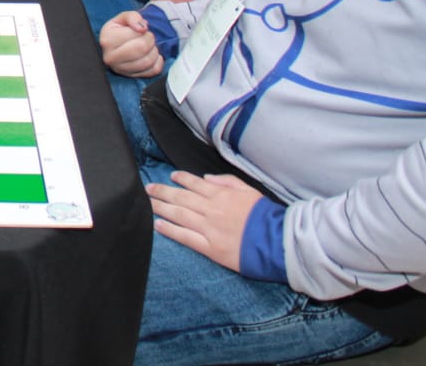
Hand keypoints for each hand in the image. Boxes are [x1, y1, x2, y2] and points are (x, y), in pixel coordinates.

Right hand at [100, 10, 162, 77]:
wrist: (116, 44)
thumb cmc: (120, 30)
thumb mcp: (123, 18)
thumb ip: (133, 17)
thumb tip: (143, 28)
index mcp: (107, 40)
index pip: (134, 34)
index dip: (144, 30)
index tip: (143, 30)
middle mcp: (110, 57)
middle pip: (141, 48)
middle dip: (151, 40)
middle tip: (149, 37)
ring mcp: (120, 69)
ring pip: (147, 61)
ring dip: (155, 51)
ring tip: (151, 46)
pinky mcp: (130, 76)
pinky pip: (152, 71)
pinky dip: (158, 62)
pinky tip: (154, 56)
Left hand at [147, 170, 263, 271]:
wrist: (277, 242)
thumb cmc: (265, 217)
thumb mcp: (250, 191)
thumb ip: (227, 182)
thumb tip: (205, 178)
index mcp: (222, 195)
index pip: (196, 184)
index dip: (181, 179)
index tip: (171, 177)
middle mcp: (211, 210)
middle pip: (181, 198)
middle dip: (163, 192)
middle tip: (148, 189)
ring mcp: (209, 229)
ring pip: (179, 215)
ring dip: (161, 208)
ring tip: (148, 203)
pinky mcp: (210, 248)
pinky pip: (185, 237)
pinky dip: (170, 230)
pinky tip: (158, 225)